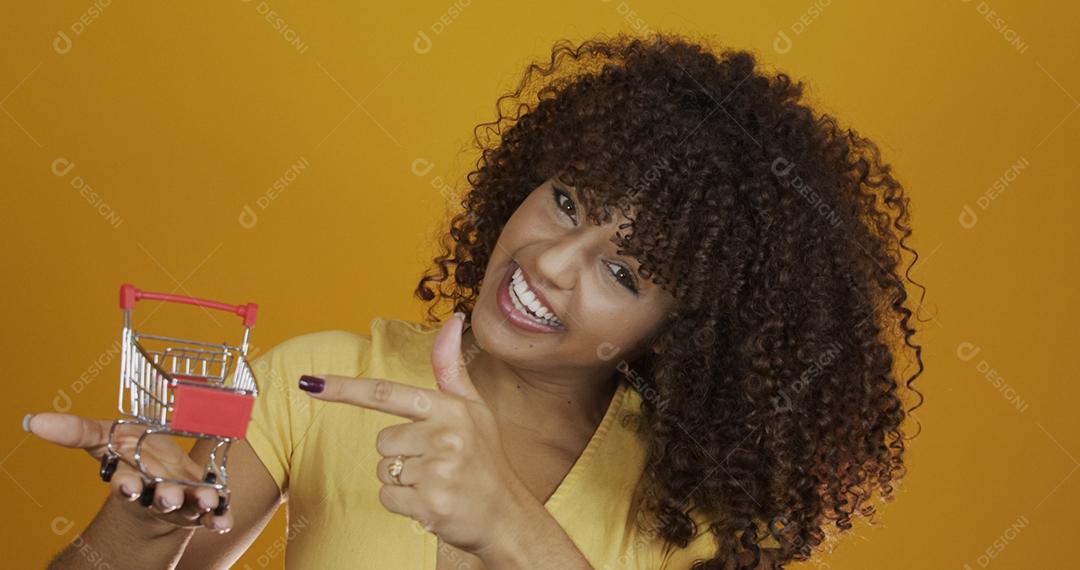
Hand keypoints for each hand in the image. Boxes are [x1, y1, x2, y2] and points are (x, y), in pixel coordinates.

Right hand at [23, 413, 233, 533]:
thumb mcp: (107, 437)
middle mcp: (156, 492)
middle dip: (162, 497)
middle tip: (166, 497)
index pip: (125, 483)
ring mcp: (181, 501)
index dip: (126, 485)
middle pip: (158, 497)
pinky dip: (219, 518)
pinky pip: (213, 515)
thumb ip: (77, 430)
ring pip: (188, 505)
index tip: (127, 485)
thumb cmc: (134, 455)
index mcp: (131, 477)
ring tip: (208, 500)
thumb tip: (32, 420)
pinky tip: (224, 521)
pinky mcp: (202, 506)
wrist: (161, 477)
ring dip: (197, 503)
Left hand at [299, 313, 537, 556]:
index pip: (386, 393)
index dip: (344, 389)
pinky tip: (432, 502)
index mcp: (450, 408)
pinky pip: (387, 498)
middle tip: (436, 463)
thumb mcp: (473, 408)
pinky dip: (403, 504)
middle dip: (400, 454)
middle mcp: (445, 435)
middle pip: (382, 441)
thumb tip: (452, 320)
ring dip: (402, 481)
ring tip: (436, 482)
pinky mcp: (429, 503)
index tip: (310, 383)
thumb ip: (451, 368)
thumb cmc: (485, 459)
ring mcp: (438, 470)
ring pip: (383, 470)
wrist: (506, 516)